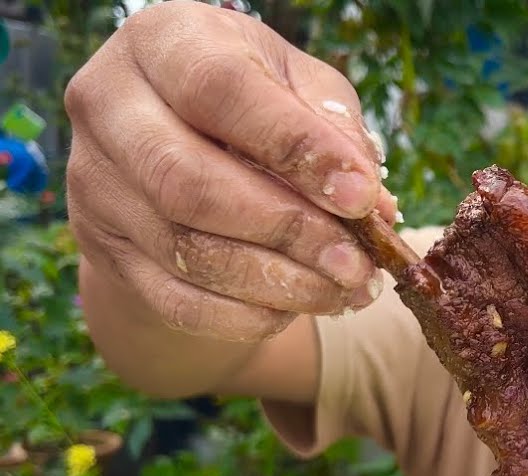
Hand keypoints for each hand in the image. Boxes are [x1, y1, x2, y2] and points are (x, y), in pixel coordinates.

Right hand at [65, 0, 395, 341]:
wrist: (180, 145)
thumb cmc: (255, 104)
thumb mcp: (298, 87)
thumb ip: (334, 128)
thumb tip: (367, 201)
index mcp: (162, 41)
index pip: (222, 91)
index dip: (296, 148)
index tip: (361, 196)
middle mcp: (109, 105)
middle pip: (190, 182)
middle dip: (288, 231)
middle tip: (356, 263)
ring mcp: (94, 182)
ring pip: (185, 249)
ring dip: (277, 283)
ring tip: (342, 290)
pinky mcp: (103, 247)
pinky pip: (175, 299)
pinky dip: (245, 315)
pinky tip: (295, 309)